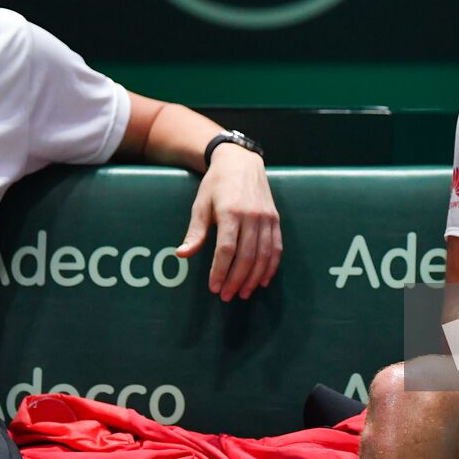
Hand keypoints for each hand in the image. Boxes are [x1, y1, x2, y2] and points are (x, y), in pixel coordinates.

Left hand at [176, 145, 280, 300]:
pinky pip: (276, 248)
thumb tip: (182, 254)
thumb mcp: (201, 204)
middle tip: (226, 296)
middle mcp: (252, 216)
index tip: (214, 287)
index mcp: (231, 212)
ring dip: (254, 278)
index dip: (220, 271)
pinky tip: (262, 280)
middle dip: (236, 280)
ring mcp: (267, 218)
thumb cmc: (216, 184)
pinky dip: (271, 267)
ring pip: (264, 255)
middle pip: (247, 256)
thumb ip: (195, 232)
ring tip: (243, 293)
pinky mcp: (275, 219)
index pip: (227, 249)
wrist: (241, 161)